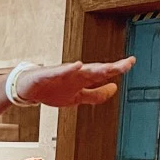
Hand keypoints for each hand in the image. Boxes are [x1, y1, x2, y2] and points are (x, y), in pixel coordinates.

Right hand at [14, 58, 134, 107]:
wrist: (28, 88)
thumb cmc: (53, 90)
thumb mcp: (77, 97)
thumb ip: (96, 95)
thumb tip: (114, 89)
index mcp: (83, 79)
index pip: (103, 73)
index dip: (118, 68)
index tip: (132, 62)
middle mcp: (75, 73)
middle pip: (96, 70)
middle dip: (111, 68)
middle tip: (127, 64)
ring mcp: (62, 73)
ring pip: (81, 70)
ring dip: (95, 68)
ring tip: (109, 67)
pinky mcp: (47, 75)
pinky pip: (59, 72)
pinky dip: (68, 69)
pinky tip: (76, 66)